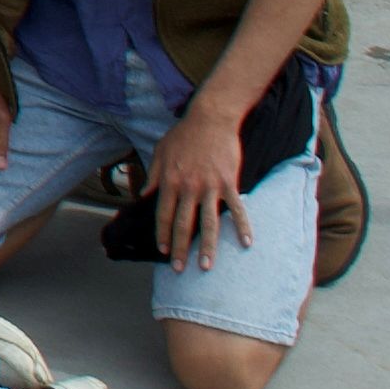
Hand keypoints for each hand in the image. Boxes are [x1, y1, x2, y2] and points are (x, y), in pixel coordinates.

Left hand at [143, 89, 261, 270]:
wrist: (210, 119)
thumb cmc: (183, 136)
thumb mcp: (160, 152)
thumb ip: (153, 176)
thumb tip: (143, 196)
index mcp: (169, 181)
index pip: (163, 214)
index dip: (163, 234)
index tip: (163, 251)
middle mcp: (188, 187)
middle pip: (183, 224)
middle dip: (180, 249)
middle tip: (179, 269)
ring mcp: (210, 186)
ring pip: (208, 223)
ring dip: (207, 247)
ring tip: (206, 267)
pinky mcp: (229, 183)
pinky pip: (237, 209)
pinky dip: (242, 227)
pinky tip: (246, 243)